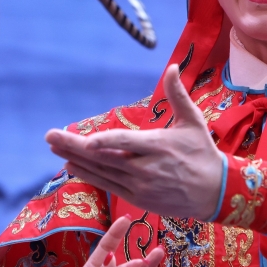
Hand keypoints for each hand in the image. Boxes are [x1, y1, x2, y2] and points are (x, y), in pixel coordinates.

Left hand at [45, 64, 222, 219]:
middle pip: (104, 157)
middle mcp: (146, 169)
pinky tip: (72, 166)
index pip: (125, 143)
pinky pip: (108, 186)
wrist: (216, 194)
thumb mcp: (194, 121)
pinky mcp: (138, 199)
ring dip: (75, 160)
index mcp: (159, 147)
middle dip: (74, 147)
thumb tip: (172, 67)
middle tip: (50, 137)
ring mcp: (140, 186)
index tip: (85, 140)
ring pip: (102, 172)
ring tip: (54, 149)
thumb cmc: (203, 153)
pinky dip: (89, 176)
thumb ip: (178, 95)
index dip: (104, 142)